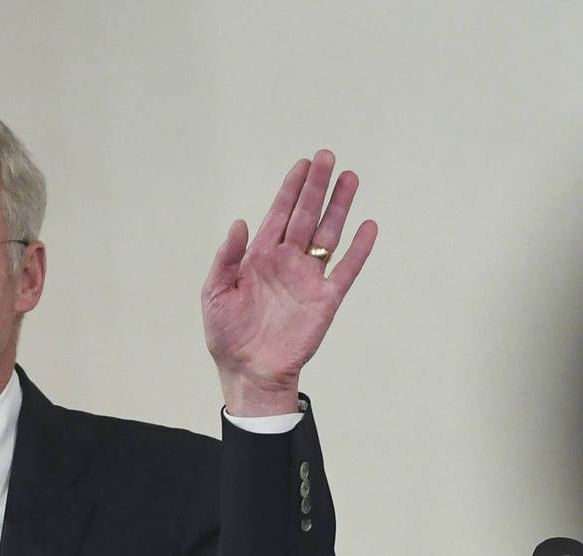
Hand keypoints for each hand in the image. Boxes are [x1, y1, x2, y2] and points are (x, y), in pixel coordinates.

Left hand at [203, 150, 376, 415]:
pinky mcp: (325, 300)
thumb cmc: (227, 335)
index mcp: (260, 256)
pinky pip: (346, 270)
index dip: (291, 188)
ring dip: (339, 207)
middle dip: (316, 187)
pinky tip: (368, 226)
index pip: (280, 213)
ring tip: (350, 178)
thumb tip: (240, 222)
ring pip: (328, 234)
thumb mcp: (214, 294)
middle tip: (328, 157)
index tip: (303, 164)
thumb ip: (226, 258)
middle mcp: (287, 261)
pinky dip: (359, 250)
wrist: (248, 372)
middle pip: (306, 215)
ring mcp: (308, 279)